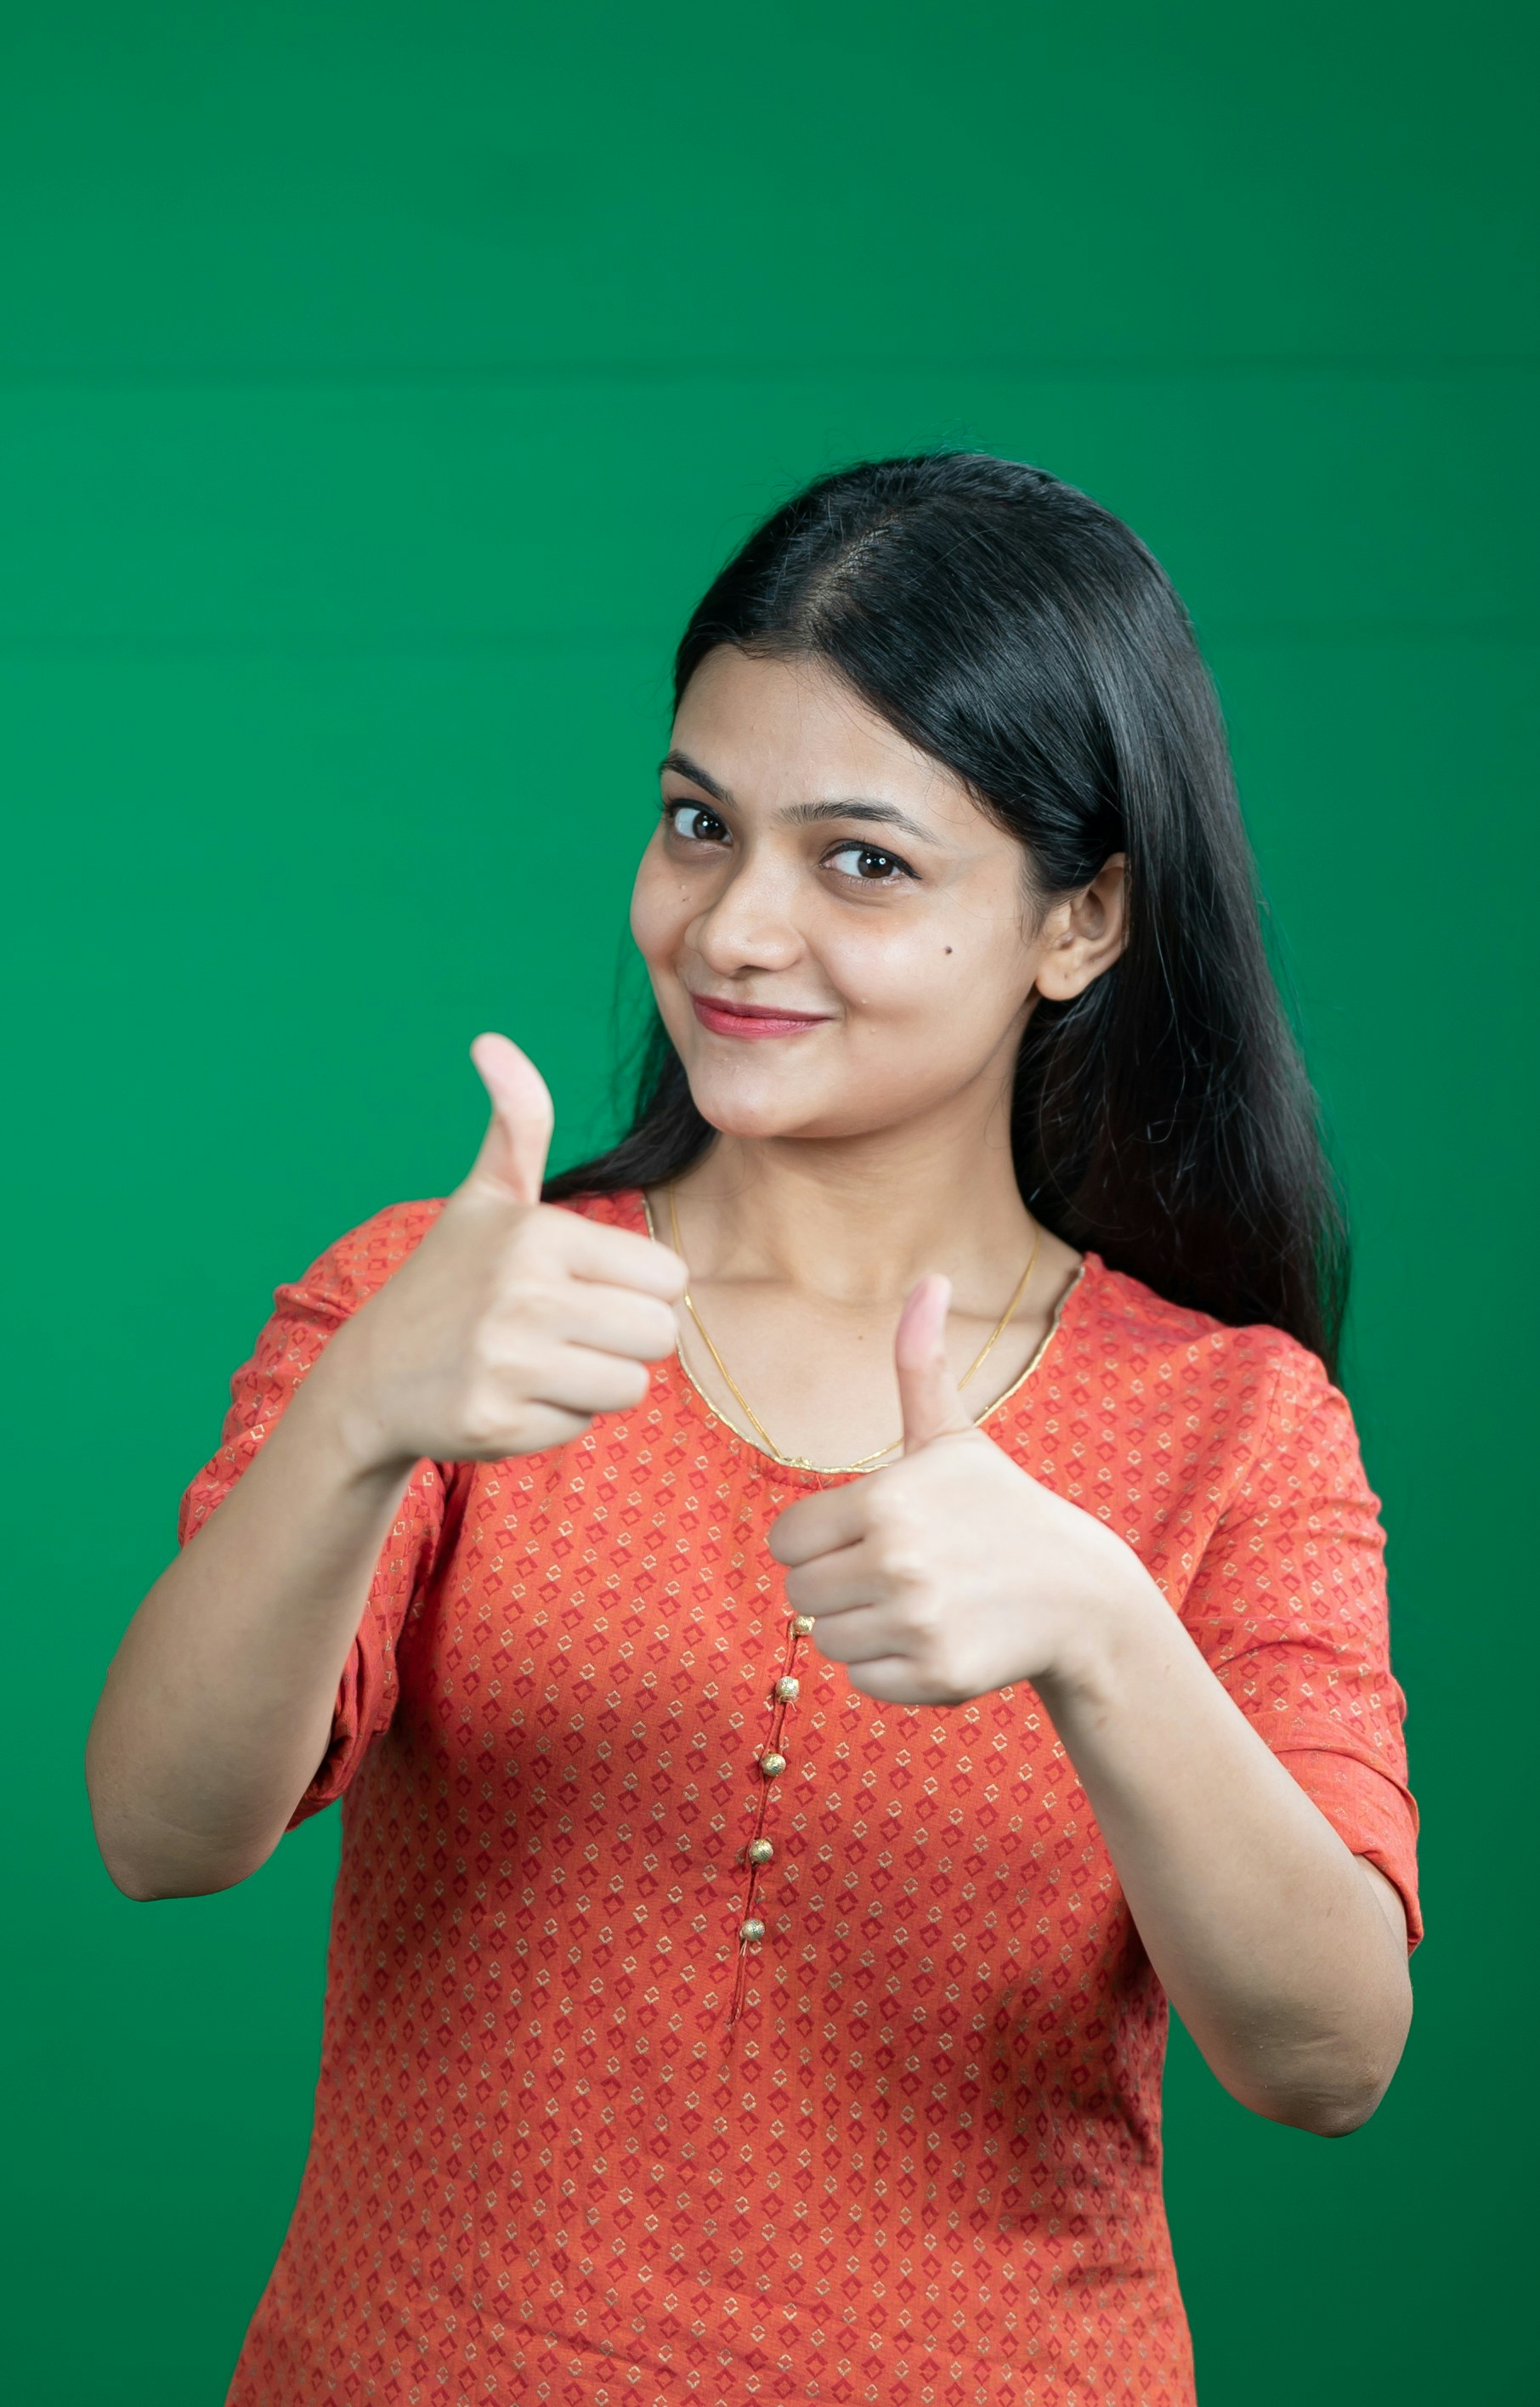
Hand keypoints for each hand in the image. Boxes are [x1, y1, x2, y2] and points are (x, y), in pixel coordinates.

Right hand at [314, 1033, 687, 1472]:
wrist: (372, 1377)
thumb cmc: (448, 1280)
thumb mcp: (485, 1197)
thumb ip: (517, 1123)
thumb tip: (493, 1041)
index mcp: (539, 1234)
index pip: (668, 1277)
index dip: (639, 1288)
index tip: (587, 1286)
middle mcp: (524, 1295)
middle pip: (659, 1335)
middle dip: (626, 1338)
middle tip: (570, 1329)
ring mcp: (507, 1363)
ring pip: (630, 1386)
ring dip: (597, 1380)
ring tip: (541, 1360)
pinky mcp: (496, 1424)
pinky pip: (581, 1426)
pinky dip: (556, 1417)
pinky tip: (511, 1394)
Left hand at [767, 1274, 1158, 1706]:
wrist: (1077, 1593)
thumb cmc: (998, 1506)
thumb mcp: (953, 1435)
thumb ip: (921, 1361)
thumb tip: (931, 1277)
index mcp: (885, 1500)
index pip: (786, 1540)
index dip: (818, 1538)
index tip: (866, 1533)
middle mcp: (897, 1562)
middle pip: (800, 1591)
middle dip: (838, 1583)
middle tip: (897, 1569)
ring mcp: (917, 1622)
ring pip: (826, 1638)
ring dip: (862, 1625)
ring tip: (917, 1601)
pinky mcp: (935, 1675)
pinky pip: (861, 1679)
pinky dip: (889, 1666)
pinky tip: (935, 1635)